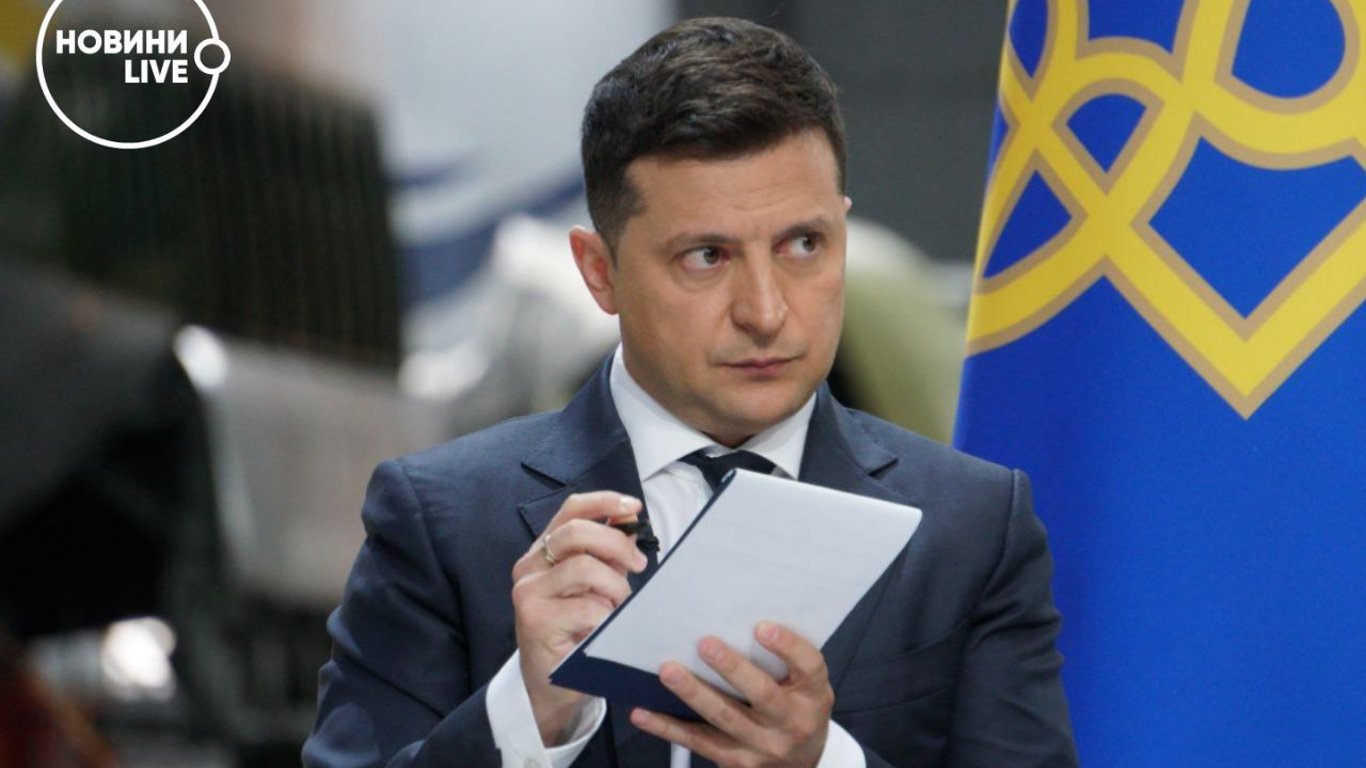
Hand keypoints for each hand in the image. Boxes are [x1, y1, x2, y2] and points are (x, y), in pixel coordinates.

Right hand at [510, 491, 647, 743]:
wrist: (552, 684)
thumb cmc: (577, 630)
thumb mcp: (596, 585)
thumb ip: (608, 553)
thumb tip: (630, 519)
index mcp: (544, 551)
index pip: (571, 510)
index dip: (604, 502)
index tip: (634, 508)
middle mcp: (529, 566)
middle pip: (576, 532)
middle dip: (617, 544)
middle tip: (638, 566)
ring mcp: (528, 593)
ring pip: (583, 567)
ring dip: (614, 586)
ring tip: (617, 606)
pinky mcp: (534, 621)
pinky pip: (586, 608)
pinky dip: (606, 617)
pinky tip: (604, 629)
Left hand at [631, 622, 834, 767]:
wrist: (802, 764)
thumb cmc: (798, 708)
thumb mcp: (807, 684)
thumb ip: (784, 658)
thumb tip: (738, 617)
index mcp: (814, 695)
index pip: (809, 666)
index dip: (787, 646)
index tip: (761, 626)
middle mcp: (792, 723)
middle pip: (763, 694)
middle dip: (732, 668)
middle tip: (704, 643)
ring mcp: (762, 747)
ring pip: (724, 718)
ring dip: (693, 693)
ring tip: (668, 671)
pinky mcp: (735, 761)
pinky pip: (697, 742)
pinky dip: (667, 727)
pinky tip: (643, 712)